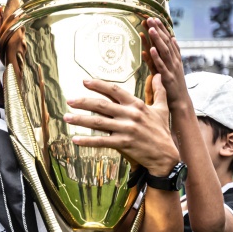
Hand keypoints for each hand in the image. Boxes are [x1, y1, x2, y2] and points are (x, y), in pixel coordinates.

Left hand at [63, 73, 178, 176]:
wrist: (165, 156)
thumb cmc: (162, 132)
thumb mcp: (162, 109)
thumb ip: (159, 91)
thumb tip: (159, 75)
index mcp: (137, 105)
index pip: (114, 90)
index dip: (98, 85)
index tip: (85, 82)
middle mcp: (130, 115)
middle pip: (101, 105)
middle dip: (83, 102)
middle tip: (69, 100)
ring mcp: (126, 129)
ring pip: (98, 122)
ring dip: (80, 120)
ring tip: (67, 118)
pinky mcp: (123, 144)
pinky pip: (101, 141)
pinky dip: (88, 140)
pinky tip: (76, 139)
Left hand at [141, 18, 186, 108]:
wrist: (180, 101)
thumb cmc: (173, 85)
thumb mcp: (170, 67)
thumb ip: (166, 55)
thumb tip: (164, 42)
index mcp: (175, 57)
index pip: (169, 40)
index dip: (162, 29)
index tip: (155, 18)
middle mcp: (175, 61)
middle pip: (166, 42)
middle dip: (159, 30)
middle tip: (151, 18)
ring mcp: (172, 69)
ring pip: (164, 51)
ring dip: (157, 39)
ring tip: (151, 28)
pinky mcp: (167, 78)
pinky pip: (161, 66)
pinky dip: (156, 57)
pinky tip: (151, 49)